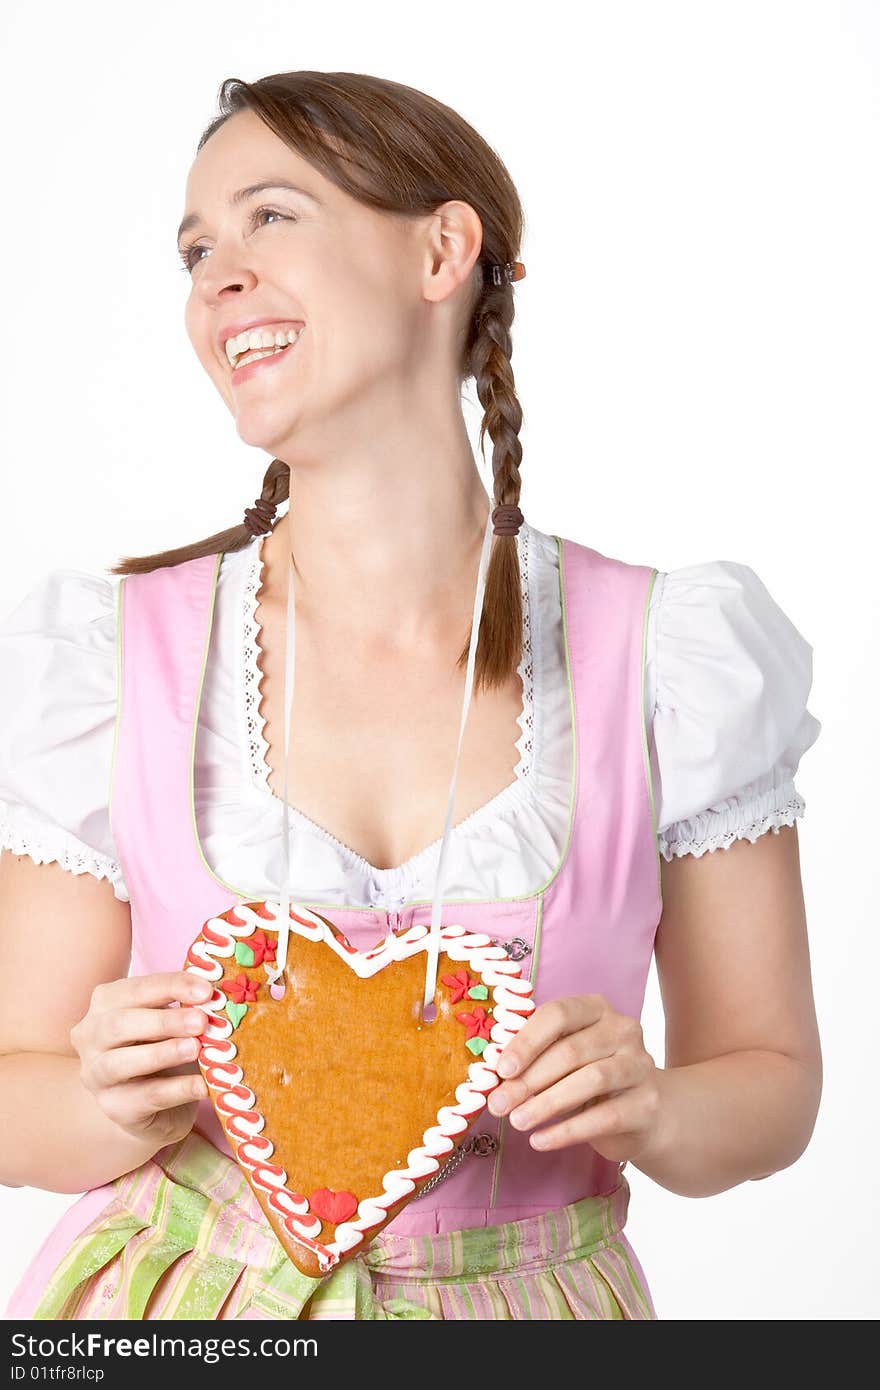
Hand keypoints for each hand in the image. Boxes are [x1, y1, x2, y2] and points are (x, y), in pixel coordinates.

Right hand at [70, 970, 212, 1148]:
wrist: (154, 1104)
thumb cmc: (163, 1047)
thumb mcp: (171, 1022)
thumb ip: (185, 1007)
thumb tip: (217, 997)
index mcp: (105, 1004)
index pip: (135, 989)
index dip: (171, 986)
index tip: (206, 990)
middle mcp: (91, 1037)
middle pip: (119, 1024)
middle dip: (164, 1021)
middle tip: (201, 1021)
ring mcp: (96, 1075)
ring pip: (120, 1063)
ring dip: (161, 1053)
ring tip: (196, 1049)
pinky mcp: (115, 1108)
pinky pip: (145, 1097)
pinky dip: (177, 1090)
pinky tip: (203, 1085)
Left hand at [487, 993, 664, 1163]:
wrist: (644, 1112)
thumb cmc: (588, 1078)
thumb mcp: (563, 1059)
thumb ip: (536, 1057)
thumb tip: (495, 1073)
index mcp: (597, 1008)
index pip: (558, 1014)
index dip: (527, 1041)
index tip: (501, 1069)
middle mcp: (624, 1030)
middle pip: (571, 1051)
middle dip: (529, 1080)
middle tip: (499, 1104)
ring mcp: (640, 1065)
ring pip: (590, 1080)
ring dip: (546, 1103)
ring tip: (517, 1122)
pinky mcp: (647, 1103)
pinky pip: (604, 1117)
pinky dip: (567, 1131)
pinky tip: (540, 1140)